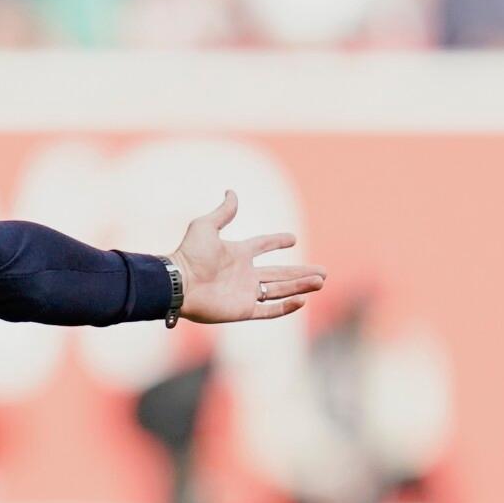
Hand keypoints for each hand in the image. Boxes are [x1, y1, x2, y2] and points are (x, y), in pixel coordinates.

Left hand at [167, 189, 326, 323]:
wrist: (180, 283)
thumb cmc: (190, 255)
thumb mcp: (205, 226)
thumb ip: (223, 212)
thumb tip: (231, 191)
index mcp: (237, 254)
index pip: (262, 246)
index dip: (276, 241)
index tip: (292, 239)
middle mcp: (243, 274)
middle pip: (279, 273)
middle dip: (301, 273)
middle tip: (323, 272)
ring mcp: (244, 293)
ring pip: (279, 291)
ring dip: (300, 286)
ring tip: (320, 281)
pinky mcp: (242, 310)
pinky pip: (268, 310)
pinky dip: (286, 306)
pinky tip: (303, 299)